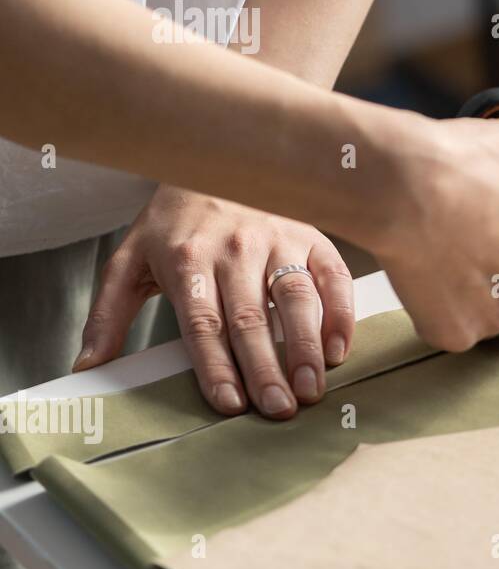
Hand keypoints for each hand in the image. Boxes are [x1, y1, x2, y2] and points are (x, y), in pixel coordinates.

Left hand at [74, 186, 354, 418]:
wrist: (215, 160)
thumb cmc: (174, 222)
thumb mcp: (129, 260)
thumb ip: (108, 315)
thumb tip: (88, 367)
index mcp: (188, 259)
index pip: (204, 323)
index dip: (217, 366)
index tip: (230, 404)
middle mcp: (235, 249)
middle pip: (252, 317)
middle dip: (266, 368)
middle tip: (279, 408)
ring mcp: (278, 239)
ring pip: (296, 298)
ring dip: (307, 346)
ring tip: (311, 387)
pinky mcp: (312, 235)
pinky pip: (333, 276)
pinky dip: (340, 313)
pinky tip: (339, 349)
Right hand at [366, 86, 498, 352]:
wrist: (404, 188)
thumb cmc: (461, 165)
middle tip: (487, 264)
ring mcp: (498, 317)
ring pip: (496, 323)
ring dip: (480, 304)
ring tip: (451, 264)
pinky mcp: (457, 333)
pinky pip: (454, 333)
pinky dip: (442, 314)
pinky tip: (428, 279)